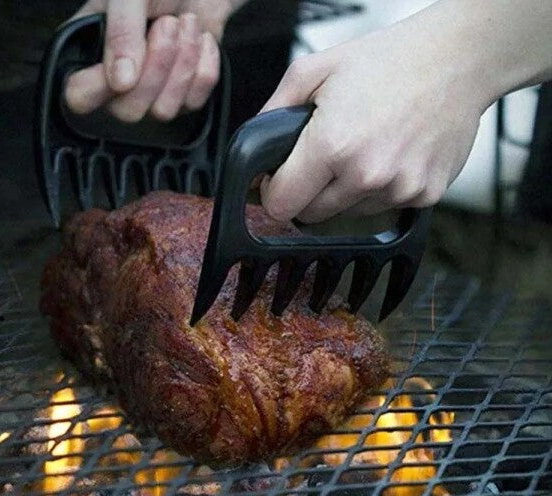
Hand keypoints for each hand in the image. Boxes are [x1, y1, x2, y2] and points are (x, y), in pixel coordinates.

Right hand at [65, 0, 235, 121]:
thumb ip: (120, 32)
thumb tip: (121, 82)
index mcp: (90, 51)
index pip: (79, 96)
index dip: (99, 88)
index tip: (126, 62)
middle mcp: (118, 82)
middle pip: (128, 111)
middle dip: (156, 68)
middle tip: (167, 24)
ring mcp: (153, 93)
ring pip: (163, 111)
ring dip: (183, 64)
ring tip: (186, 24)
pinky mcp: (185, 96)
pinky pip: (193, 102)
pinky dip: (205, 66)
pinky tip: (202, 39)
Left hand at [258, 13, 487, 221]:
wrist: (458, 59)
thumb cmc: (391, 61)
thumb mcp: (315, 70)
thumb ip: (273, 112)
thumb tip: (256, 147)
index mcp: (332, 145)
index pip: (282, 204)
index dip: (274, 193)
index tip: (280, 182)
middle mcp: (366, 175)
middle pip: (312, 216)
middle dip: (307, 194)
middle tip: (322, 162)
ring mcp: (398, 190)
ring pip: (348, 213)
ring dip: (345, 192)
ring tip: (363, 150)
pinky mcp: (423, 196)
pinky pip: (384, 208)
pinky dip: (380, 190)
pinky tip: (391, 155)